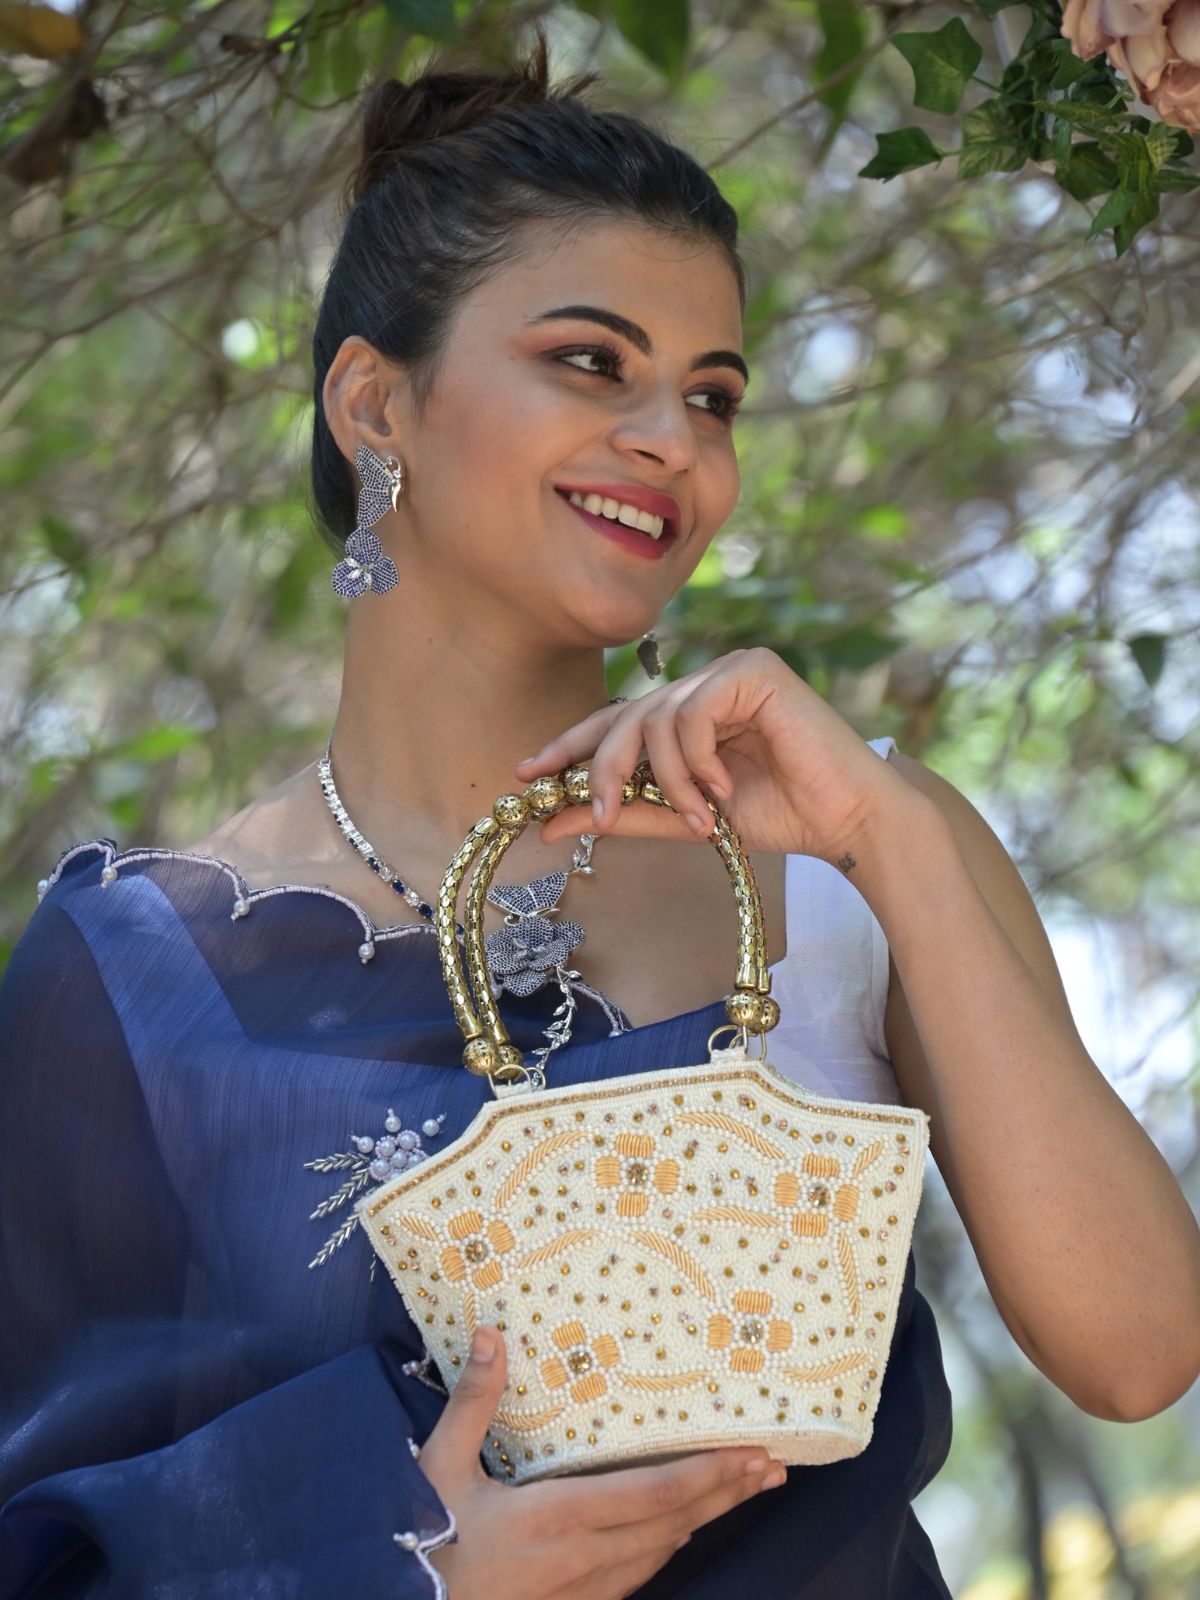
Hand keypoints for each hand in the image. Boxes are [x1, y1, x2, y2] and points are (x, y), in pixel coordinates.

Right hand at [419, 1325, 786, 1599]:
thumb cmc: (424, 1542)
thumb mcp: (440, 1467)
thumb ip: (472, 1401)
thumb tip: (490, 1334)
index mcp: (558, 1516)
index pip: (656, 1494)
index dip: (711, 1475)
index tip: (753, 1454)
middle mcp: (583, 1557)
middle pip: (674, 1523)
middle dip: (727, 1494)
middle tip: (772, 1467)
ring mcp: (581, 1592)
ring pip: (660, 1553)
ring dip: (704, 1520)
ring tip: (740, 1492)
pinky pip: (635, 1577)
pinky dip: (666, 1548)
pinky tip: (675, 1535)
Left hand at [517, 647, 912, 865]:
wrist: (847, 821)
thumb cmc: (780, 816)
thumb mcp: (686, 819)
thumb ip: (627, 814)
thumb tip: (553, 823)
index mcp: (689, 712)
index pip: (617, 720)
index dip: (570, 745)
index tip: (526, 776)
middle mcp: (705, 683)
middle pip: (626, 716)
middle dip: (603, 768)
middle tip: (600, 815)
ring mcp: (730, 670)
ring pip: (658, 718)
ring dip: (668, 780)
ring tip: (697, 818)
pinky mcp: (755, 670)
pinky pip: (694, 712)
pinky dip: (698, 759)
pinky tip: (723, 789)